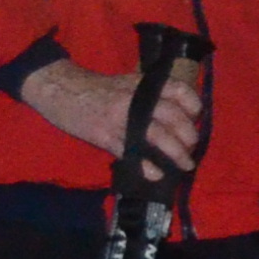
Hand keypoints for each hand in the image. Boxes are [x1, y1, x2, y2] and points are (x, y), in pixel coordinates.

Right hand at [23, 54, 203, 173]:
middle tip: (191, 149)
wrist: (61, 91)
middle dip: (188, 135)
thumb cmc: (99, 89)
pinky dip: (146, 166)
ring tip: (185, 165)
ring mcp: (121, 118)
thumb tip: (181, 118)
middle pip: (172, 117)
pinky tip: (156, 174)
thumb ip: (153, 96)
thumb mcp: (130, 83)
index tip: (196, 118)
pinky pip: (131, 153)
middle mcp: (136, 99)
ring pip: (156, 135)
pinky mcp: (105, 135)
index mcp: (144, 85)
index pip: (179, 90)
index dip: (193, 105)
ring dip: (175, 153)